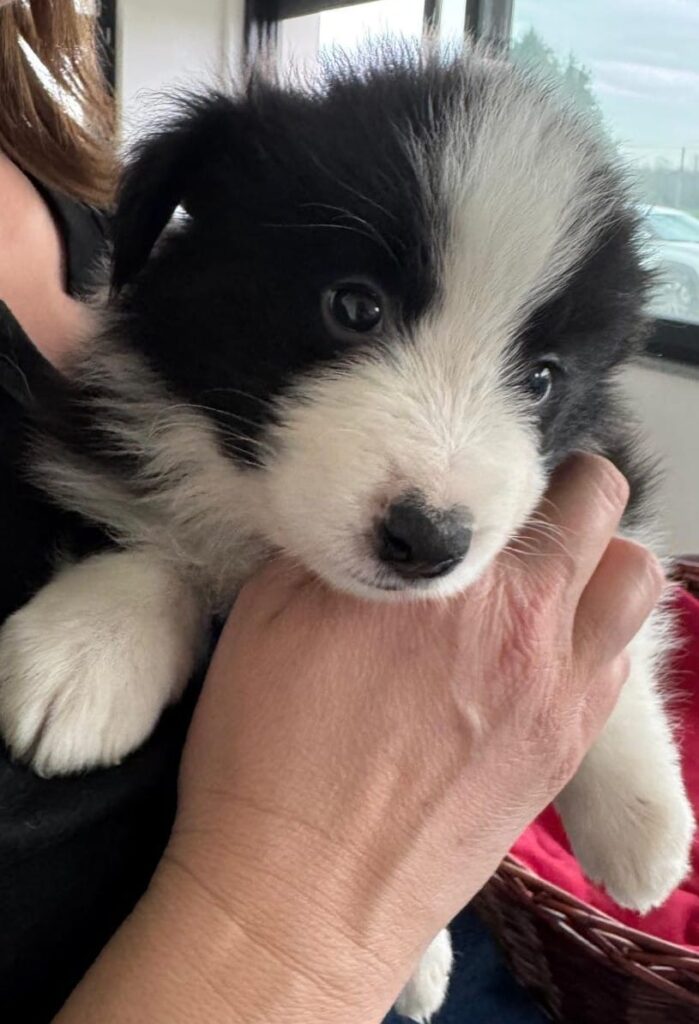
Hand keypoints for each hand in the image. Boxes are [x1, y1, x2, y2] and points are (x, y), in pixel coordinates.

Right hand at [164, 453, 662, 1016]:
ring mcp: (558, 685)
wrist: (301, 893)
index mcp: (438, 571)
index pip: (510, 466)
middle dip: (560, 490)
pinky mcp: (569, 747)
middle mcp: (519, 616)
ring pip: (634, 577)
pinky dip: (596, 635)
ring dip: (597, 558)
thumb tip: (373, 510)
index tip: (463, 482)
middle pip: (595, 501)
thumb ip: (337, 537)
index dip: (487, 463)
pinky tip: (539, 656)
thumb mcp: (268, 610)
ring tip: (544, 580)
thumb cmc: (266, 751)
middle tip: (512, 516)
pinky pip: (621, 661)